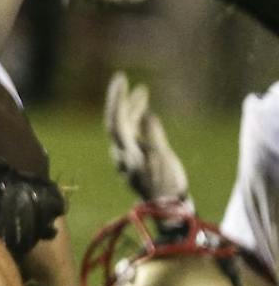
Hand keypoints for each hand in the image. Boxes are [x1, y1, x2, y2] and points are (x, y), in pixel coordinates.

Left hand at [103, 70, 191, 205]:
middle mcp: (123, 151)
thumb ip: (154, 137)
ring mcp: (130, 154)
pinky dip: (140, 119)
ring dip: (132, 107)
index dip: (117, 100)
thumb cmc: (166, 187)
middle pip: (117, 120)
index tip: (121, 82)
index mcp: (125, 152)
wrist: (169, 208)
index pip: (116, 121)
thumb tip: (148, 114)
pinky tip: (146, 109)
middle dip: (119, 99)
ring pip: (127, 125)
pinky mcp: (140, 156)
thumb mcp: (162, 162)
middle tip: (122, 78)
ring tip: (141, 90)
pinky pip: (136, 133)